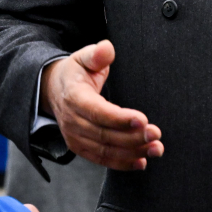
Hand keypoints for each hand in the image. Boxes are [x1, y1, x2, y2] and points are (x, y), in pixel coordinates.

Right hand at [40, 40, 163, 170]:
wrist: (54, 91)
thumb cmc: (75, 72)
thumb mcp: (83, 57)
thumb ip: (97, 54)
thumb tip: (107, 48)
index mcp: (74, 97)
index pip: (97, 112)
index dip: (120, 118)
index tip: (143, 120)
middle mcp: (72, 121)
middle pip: (105, 135)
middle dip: (133, 137)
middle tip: (156, 134)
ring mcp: (75, 137)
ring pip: (105, 151)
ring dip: (132, 152)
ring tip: (156, 149)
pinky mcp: (81, 148)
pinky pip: (102, 159)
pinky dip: (122, 163)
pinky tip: (142, 161)